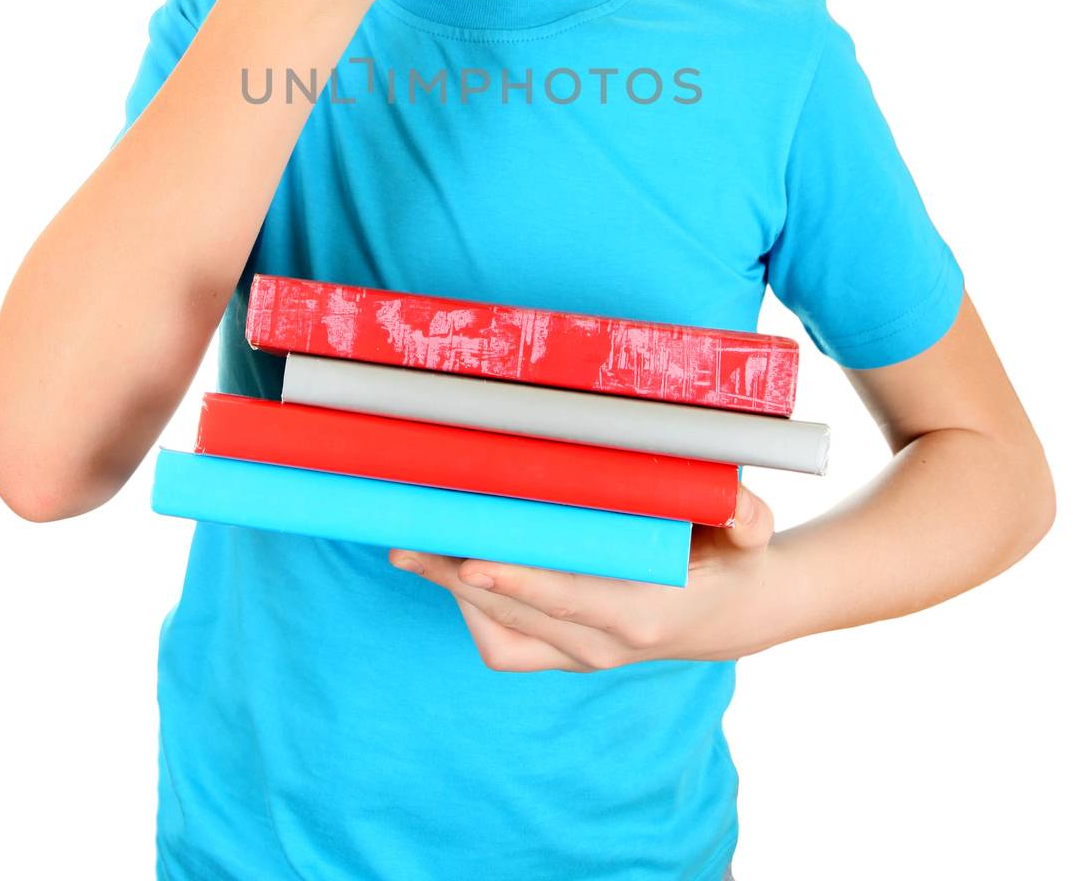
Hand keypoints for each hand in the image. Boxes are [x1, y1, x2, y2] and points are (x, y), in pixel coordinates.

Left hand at [388, 484, 784, 670]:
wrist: (736, 613)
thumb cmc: (732, 558)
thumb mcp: (749, 534)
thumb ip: (746, 518)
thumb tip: (737, 505)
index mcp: (641, 613)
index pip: (570, 599)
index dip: (520, 583)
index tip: (474, 562)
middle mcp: (602, 644)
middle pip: (515, 615)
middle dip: (457, 576)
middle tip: (411, 532)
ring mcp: (578, 655)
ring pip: (497, 634)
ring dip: (451, 592)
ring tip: (411, 545)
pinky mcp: (561, 653)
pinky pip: (503, 644)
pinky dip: (469, 607)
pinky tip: (446, 564)